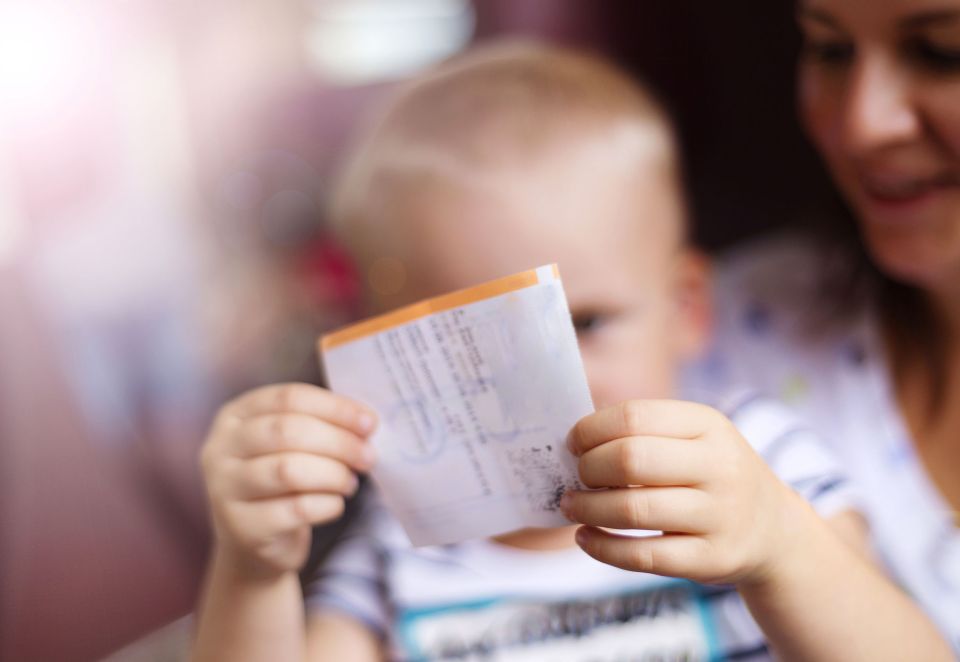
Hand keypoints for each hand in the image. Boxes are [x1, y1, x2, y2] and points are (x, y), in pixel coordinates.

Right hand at [200, 383, 376, 576]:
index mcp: (235, 415)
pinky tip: (335, 504)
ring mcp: (225, 489)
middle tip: (368, 456)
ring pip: (288, 471)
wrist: (253, 543)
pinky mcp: (242, 528)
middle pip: (286, 431)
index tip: (370, 423)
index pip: (289, 398)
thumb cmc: (280, 483)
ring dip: (333, 474)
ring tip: (350, 483)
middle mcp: (221, 448)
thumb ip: (319, 425)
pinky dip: (326, 504)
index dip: (335, 408)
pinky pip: (295, 510)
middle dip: (338, 442)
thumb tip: (366, 421)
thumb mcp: (289, 445)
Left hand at [561, 400, 807, 585]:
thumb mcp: (696, 438)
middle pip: (630, 459)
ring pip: (632, 510)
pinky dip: (602, 547)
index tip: (573, 444)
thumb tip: (574, 443)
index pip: (633, 417)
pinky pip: (641, 556)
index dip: (591, 430)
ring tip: (572, 506)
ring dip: (587, 509)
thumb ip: (644, 433)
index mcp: (709, 425)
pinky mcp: (710, 560)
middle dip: (588, 468)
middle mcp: (720, 467)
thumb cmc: (712, 475)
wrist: (774, 530)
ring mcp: (719, 516)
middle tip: (577, 477)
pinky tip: (586, 537)